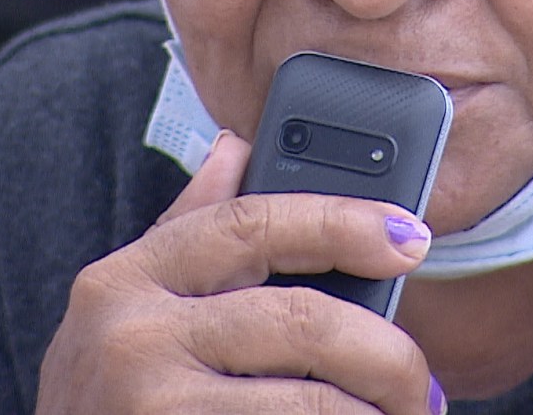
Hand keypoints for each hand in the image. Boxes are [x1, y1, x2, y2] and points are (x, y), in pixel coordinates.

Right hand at [35, 130, 446, 413]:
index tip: (411, 236)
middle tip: (421, 381)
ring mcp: (149, 406)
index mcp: (125, 278)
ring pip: (312, 401)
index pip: (251, 222)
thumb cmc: (111, 401)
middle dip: (386, 353)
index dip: (342, 222)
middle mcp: (130, 336)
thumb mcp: (129, 309)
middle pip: (302, 319)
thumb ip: (187, 231)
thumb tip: (235, 145)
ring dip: (373, 414)